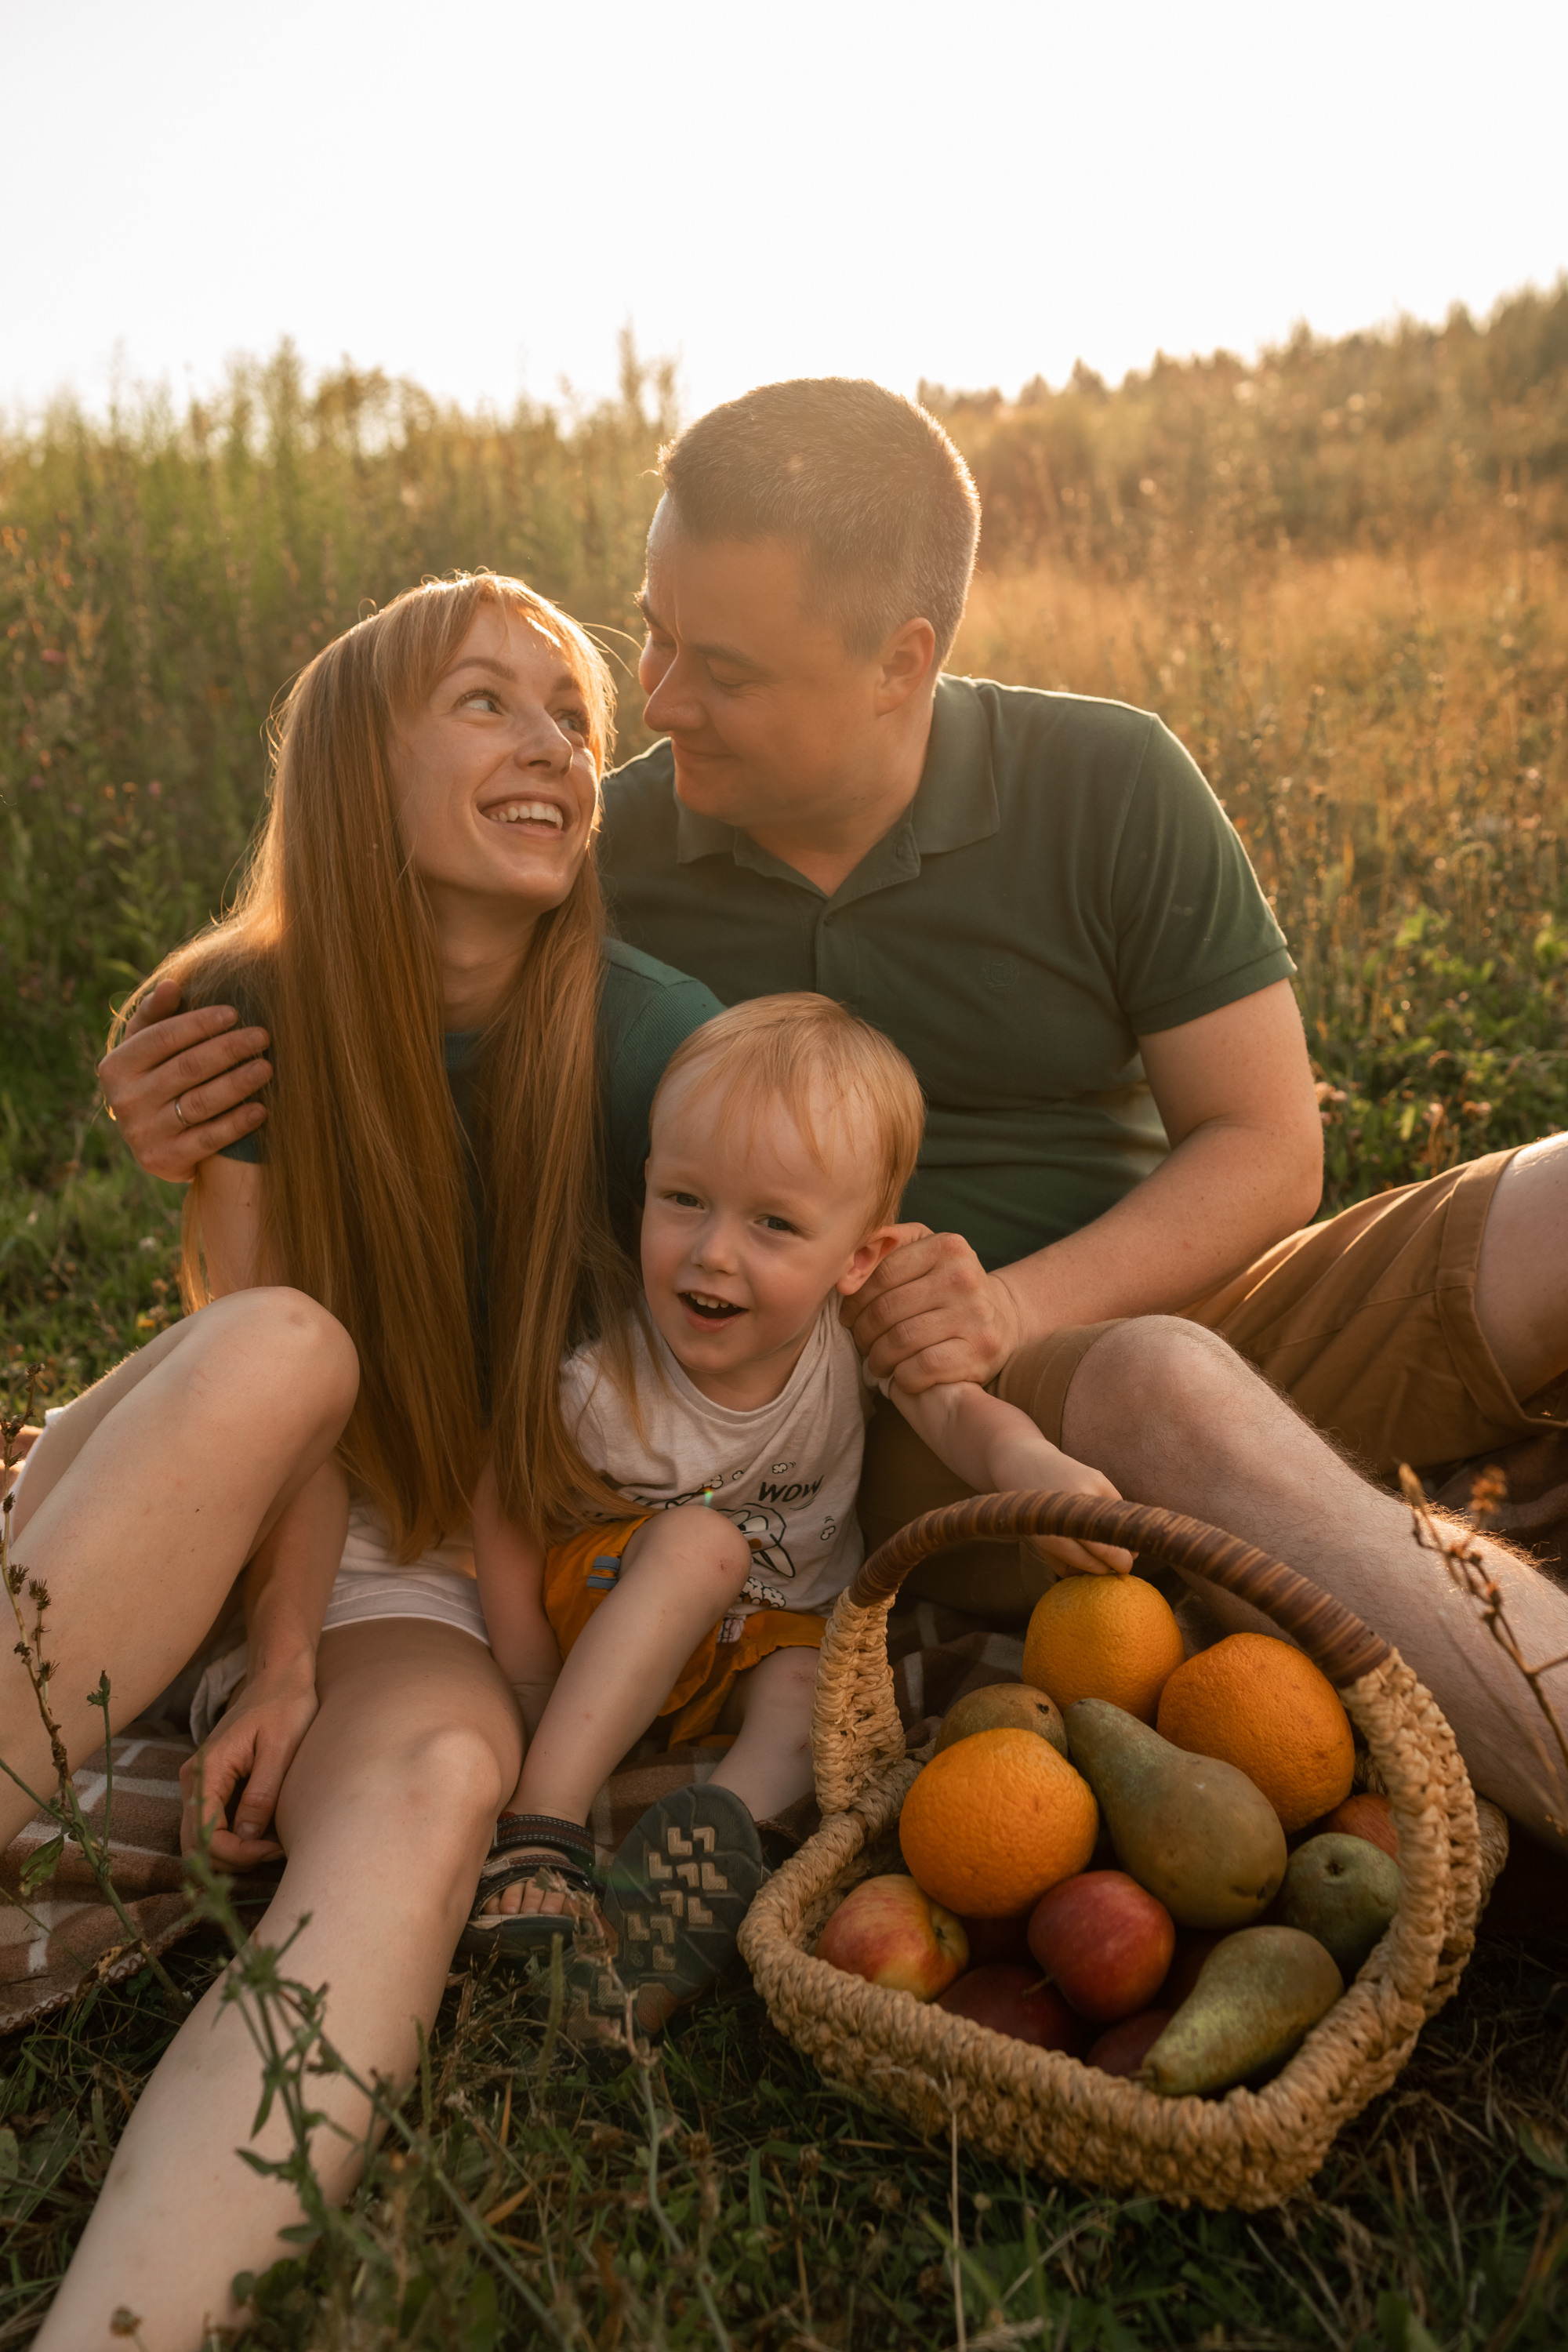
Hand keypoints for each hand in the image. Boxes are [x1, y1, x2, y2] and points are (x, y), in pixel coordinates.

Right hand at [97, 978, 271, 1181]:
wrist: (154, 1141)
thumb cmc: (156, 1078)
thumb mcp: (146, 1046)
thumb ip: (157, 1015)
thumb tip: (172, 984)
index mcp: (117, 1066)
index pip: (163, 1038)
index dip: (200, 1024)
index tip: (235, 1013)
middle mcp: (125, 1100)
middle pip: (186, 1068)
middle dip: (228, 1049)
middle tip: (262, 1036)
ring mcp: (143, 1133)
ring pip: (200, 1102)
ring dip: (238, 1083)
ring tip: (267, 1067)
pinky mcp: (165, 1160)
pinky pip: (208, 1139)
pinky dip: (236, 1123)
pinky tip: (262, 1109)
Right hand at [178, 1665, 318, 1867]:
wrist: (279, 1677)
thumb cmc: (284, 1707)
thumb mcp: (280, 1749)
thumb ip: (261, 1794)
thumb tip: (247, 1838)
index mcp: (206, 1770)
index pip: (205, 1835)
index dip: (237, 1854)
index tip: (274, 1849)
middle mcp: (193, 1780)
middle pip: (195, 1845)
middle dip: (231, 1861)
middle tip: (272, 1853)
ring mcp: (199, 1783)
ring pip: (200, 1838)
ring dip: (230, 1854)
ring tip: (270, 1847)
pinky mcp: (212, 1784)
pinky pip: (211, 1824)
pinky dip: (232, 1840)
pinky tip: (262, 1837)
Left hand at [841, 1226, 1023, 1391]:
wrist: (1003, 1318)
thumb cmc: (948, 1286)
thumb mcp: (924, 1252)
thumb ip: (884, 1247)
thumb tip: (846, 1269)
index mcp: (947, 1247)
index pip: (881, 1273)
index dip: (855, 1300)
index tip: (848, 1316)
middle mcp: (964, 1277)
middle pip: (887, 1309)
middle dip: (863, 1331)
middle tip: (860, 1342)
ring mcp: (975, 1315)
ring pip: (900, 1340)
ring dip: (878, 1357)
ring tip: (876, 1361)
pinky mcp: (979, 1351)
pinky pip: (922, 1367)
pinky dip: (902, 1376)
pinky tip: (900, 1375)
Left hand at [1020, 1459, 1134, 1578]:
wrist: (1023, 1461)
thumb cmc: (1032, 1511)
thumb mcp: (1040, 1543)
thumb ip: (1067, 1563)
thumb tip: (1103, 1573)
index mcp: (1050, 1534)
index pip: (1090, 1562)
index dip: (1103, 1570)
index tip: (1110, 1572)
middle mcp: (1070, 1513)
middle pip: (1110, 1549)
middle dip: (1122, 1562)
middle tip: (1124, 1565)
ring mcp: (1087, 1492)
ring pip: (1118, 1528)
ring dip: (1122, 1539)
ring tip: (1118, 1543)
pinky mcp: (1099, 1478)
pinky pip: (1118, 1507)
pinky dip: (1117, 1517)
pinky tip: (1109, 1519)